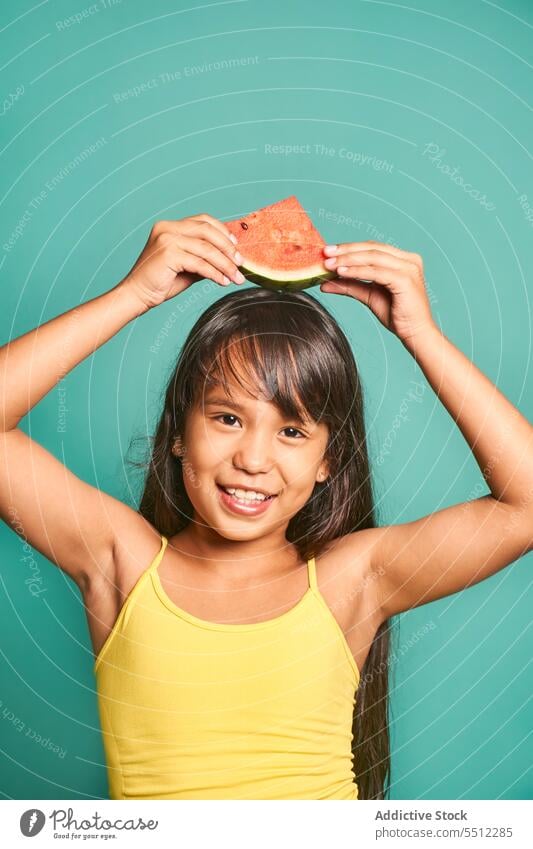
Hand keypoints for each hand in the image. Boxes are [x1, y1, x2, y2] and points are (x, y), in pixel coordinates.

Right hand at [121, 214, 244, 308]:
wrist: (137, 295)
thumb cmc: (161, 282)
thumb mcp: (188, 267)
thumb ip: (205, 258)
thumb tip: (230, 259)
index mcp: (170, 226)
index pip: (203, 221)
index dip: (223, 232)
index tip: (236, 248)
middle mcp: (167, 228)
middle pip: (207, 231)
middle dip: (228, 248)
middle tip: (241, 264)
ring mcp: (167, 239)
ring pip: (206, 248)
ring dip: (225, 264)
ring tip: (236, 277)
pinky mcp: (168, 254)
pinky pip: (199, 263)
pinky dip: (214, 273)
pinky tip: (222, 282)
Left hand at [320, 240, 435, 346]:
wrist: (415, 334)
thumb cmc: (397, 315)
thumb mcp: (369, 296)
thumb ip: (350, 286)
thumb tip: (325, 283)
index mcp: (403, 259)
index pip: (373, 247)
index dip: (349, 247)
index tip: (328, 251)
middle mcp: (408, 259)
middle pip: (372, 248)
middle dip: (346, 250)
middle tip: (325, 252)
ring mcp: (409, 268)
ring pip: (373, 257)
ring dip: (348, 259)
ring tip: (329, 264)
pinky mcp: (405, 280)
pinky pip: (376, 272)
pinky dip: (357, 271)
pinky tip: (342, 272)